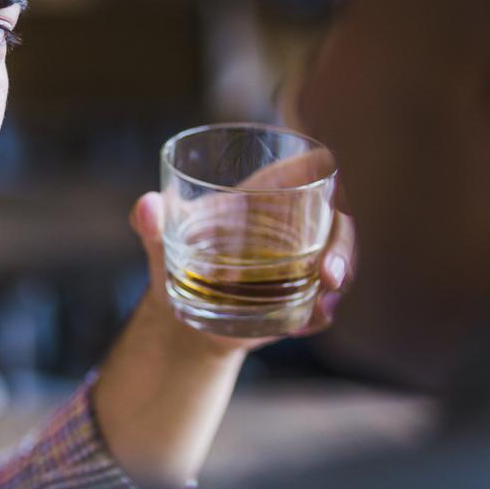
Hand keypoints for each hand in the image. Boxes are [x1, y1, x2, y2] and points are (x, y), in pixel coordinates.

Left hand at [128, 186, 354, 354]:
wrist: (177, 317)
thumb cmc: (172, 261)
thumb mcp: (161, 239)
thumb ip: (152, 221)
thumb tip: (146, 207)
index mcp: (265, 193)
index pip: (313, 168)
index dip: (335, 169)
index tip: (341, 186)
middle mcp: (292, 223)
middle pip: (340, 217)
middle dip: (344, 242)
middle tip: (328, 274)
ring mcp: (301, 261)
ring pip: (341, 258)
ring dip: (341, 277)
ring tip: (322, 301)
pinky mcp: (299, 296)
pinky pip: (325, 301)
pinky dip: (322, 312)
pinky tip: (309, 320)